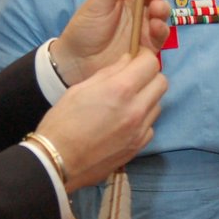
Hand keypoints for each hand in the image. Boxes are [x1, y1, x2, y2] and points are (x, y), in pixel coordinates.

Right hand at [35, 52, 165, 189]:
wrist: (57, 161)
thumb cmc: (62, 122)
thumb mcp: (80, 88)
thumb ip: (109, 72)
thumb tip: (127, 60)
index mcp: (120, 90)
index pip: (150, 63)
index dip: (144, 57)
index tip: (137, 58)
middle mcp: (135, 109)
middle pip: (161, 83)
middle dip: (149, 76)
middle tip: (134, 78)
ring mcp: (139, 131)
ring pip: (157, 104)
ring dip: (147, 98)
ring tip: (126, 101)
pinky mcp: (138, 147)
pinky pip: (150, 126)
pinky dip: (142, 120)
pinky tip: (124, 122)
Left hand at [52, 0, 171, 84]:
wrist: (77, 62)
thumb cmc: (84, 29)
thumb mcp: (97, 3)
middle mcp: (138, 7)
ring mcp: (144, 26)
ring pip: (161, 12)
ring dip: (162, 6)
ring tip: (155, 7)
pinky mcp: (148, 45)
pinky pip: (161, 35)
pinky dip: (162, 28)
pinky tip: (155, 25)